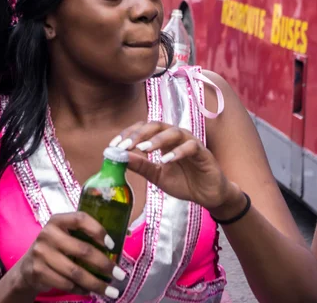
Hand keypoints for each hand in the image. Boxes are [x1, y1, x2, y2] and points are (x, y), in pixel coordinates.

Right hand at [17, 212, 125, 298]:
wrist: (27, 268)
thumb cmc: (55, 248)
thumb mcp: (65, 235)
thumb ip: (86, 234)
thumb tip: (124, 235)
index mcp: (58, 220)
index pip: (81, 219)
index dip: (98, 230)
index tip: (112, 245)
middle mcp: (48, 233)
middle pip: (83, 250)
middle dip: (105, 265)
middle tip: (120, 275)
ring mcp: (41, 253)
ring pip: (76, 272)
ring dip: (96, 284)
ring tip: (111, 291)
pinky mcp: (38, 272)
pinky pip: (66, 284)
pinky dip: (81, 289)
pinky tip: (90, 291)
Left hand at [112, 121, 241, 211]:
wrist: (208, 195)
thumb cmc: (184, 181)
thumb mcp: (157, 176)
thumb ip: (141, 166)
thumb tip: (119, 157)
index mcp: (163, 140)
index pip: (144, 128)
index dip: (128, 134)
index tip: (114, 145)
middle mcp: (176, 136)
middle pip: (156, 126)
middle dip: (139, 134)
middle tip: (125, 146)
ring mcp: (190, 142)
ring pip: (173, 132)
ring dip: (157, 139)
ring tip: (143, 149)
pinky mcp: (203, 152)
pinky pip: (190, 147)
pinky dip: (177, 152)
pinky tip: (165, 160)